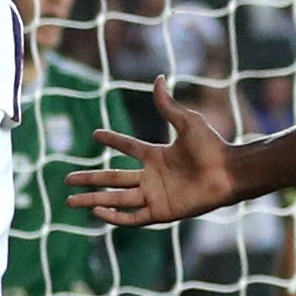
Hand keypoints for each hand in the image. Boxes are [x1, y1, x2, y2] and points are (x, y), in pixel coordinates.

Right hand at [70, 79, 242, 227]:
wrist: (228, 172)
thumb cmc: (212, 148)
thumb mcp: (187, 122)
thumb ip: (168, 105)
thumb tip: (158, 78)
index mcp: (158, 156)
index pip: (128, 148)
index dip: (113, 141)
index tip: (95, 134)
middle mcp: (153, 177)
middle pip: (113, 178)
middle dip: (89, 179)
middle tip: (67, 180)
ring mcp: (155, 196)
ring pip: (117, 199)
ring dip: (93, 200)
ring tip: (70, 201)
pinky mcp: (161, 212)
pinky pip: (133, 217)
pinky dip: (115, 216)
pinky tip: (97, 211)